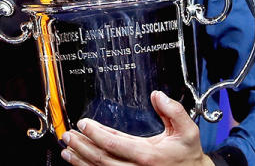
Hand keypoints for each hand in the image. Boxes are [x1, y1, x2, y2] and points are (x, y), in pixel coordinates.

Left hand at [61, 91, 212, 165]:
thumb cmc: (187, 154)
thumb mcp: (187, 130)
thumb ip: (173, 110)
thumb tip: (157, 96)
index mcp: (148, 155)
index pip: (114, 143)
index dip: (96, 133)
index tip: (84, 124)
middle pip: (100, 159)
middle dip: (81, 145)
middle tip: (68, 135)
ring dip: (79, 159)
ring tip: (67, 148)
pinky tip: (77, 161)